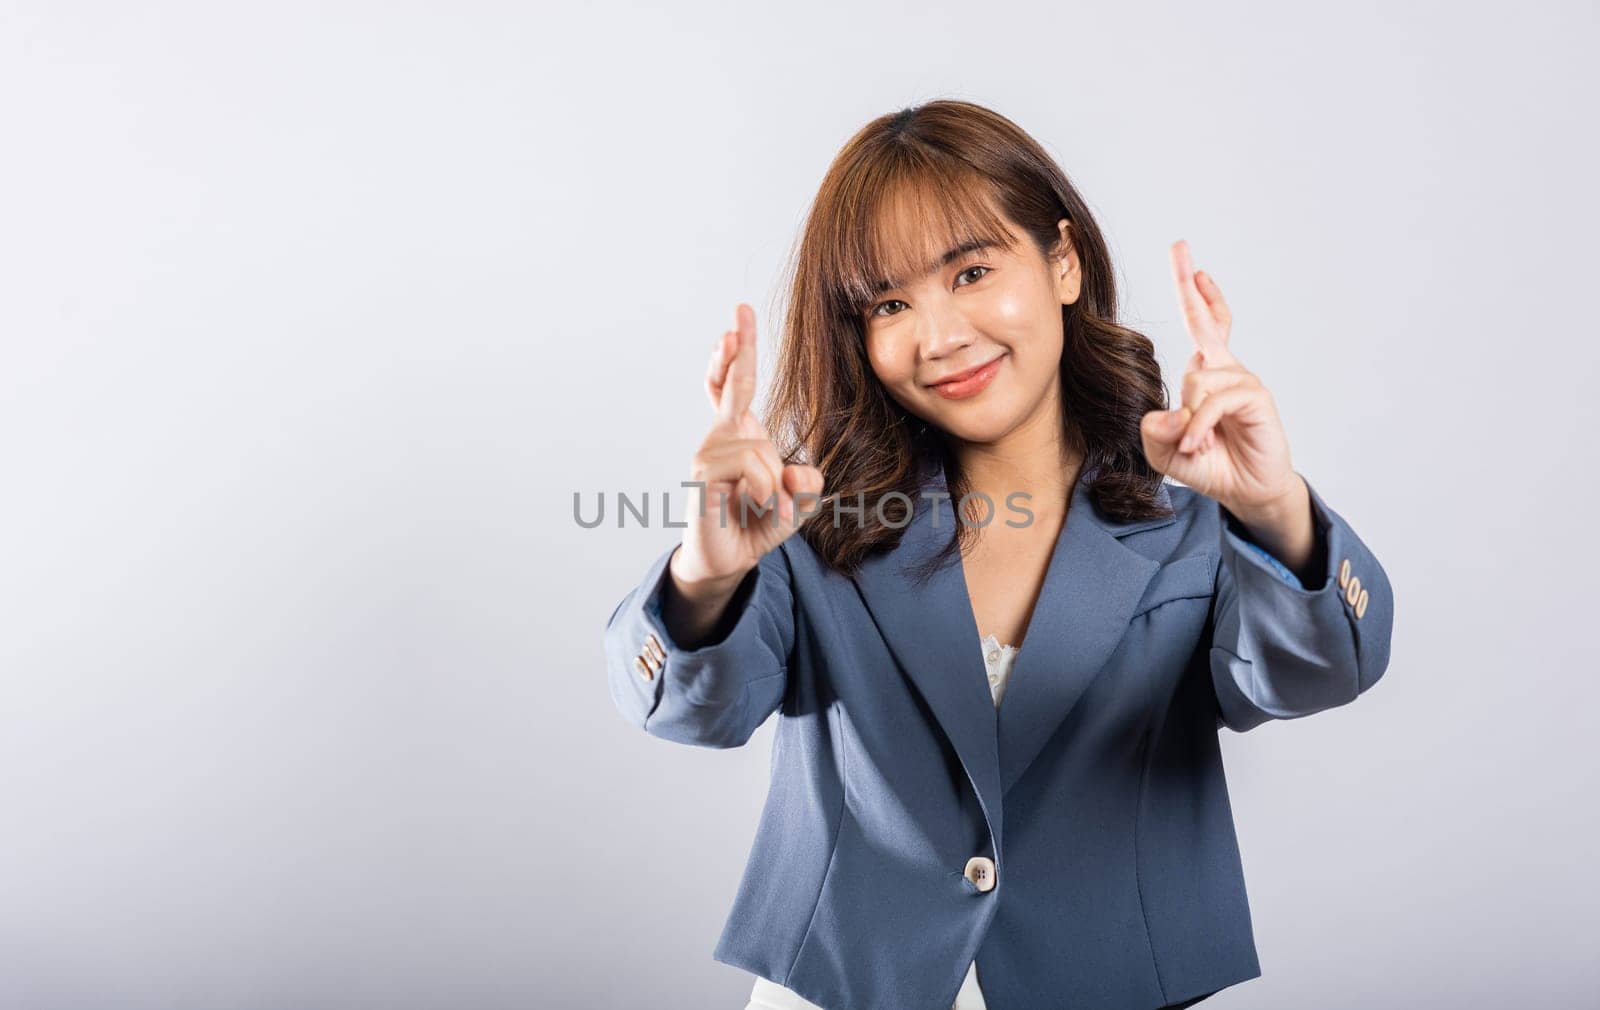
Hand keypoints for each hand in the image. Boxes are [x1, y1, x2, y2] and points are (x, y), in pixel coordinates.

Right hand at [674, 303, 824, 589]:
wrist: (728, 561)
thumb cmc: (758, 524)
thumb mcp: (798, 503)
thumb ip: (808, 484)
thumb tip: (794, 470)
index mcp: (742, 434)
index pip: (735, 386)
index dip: (735, 353)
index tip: (736, 319)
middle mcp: (721, 437)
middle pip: (733, 385)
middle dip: (739, 348)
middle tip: (740, 311)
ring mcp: (708, 455)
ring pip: (759, 448)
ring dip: (774, 481)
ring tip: (767, 504)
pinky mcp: (703, 476)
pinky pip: (749, 466)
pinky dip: (765, 489)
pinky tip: (758, 504)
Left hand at [1139, 240, 1301, 516]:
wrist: (1245, 491)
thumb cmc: (1209, 465)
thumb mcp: (1166, 452)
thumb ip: (1155, 433)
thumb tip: (1168, 414)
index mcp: (1207, 373)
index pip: (1201, 326)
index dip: (1195, 295)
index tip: (1193, 264)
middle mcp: (1225, 370)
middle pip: (1205, 321)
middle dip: (1188, 285)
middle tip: (1179, 246)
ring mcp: (1243, 381)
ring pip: (1197, 381)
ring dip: (1189, 420)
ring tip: (1194, 447)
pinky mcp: (1257, 398)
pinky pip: (1216, 401)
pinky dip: (1201, 426)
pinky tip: (1199, 444)